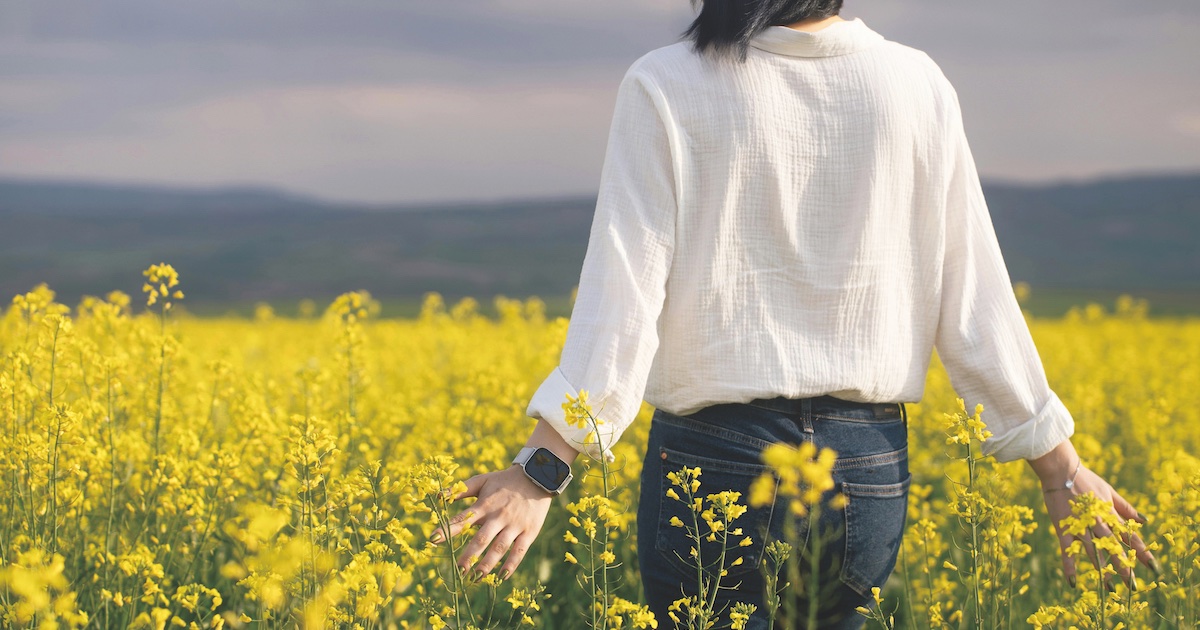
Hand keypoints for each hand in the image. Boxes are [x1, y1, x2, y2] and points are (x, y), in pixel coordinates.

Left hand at [430, 465, 553, 579]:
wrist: (536, 477)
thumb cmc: (504, 480)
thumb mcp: (482, 481)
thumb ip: (461, 489)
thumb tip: (439, 496)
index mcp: (484, 505)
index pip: (463, 519)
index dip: (448, 529)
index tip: (433, 539)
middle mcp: (498, 516)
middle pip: (481, 539)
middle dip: (469, 556)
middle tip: (458, 571)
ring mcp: (514, 525)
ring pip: (499, 548)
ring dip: (487, 564)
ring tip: (476, 578)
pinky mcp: (529, 532)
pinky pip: (519, 551)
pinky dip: (511, 565)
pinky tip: (501, 577)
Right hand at [1037, 461, 1158, 588]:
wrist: (1061, 470)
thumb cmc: (1085, 478)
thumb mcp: (1109, 490)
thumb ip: (1126, 507)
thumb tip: (1145, 520)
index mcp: (1110, 513)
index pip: (1130, 536)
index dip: (1141, 551)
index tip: (1152, 566)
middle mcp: (1099, 522)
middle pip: (1114, 547)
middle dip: (1124, 566)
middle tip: (1132, 585)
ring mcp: (1081, 525)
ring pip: (1094, 551)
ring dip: (1102, 570)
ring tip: (1110, 588)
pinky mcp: (1064, 527)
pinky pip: (1067, 550)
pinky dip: (1070, 566)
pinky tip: (1073, 581)